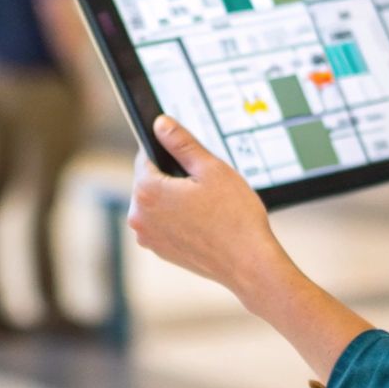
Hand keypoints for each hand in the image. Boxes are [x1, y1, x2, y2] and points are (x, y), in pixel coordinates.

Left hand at [128, 116, 289, 297]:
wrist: (249, 264)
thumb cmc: (235, 217)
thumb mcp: (211, 168)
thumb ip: (181, 143)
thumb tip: (160, 124)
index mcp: (147, 191)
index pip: (146, 156)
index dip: (170, 152)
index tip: (191, 159)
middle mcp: (139, 217)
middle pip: (150, 180)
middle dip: (173, 177)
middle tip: (206, 184)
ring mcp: (149, 237)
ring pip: (158, 202)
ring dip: (176, 198)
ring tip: (208, 205)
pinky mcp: (161, 251)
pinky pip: (165, 223)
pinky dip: (179, 218)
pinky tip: (205, 222)